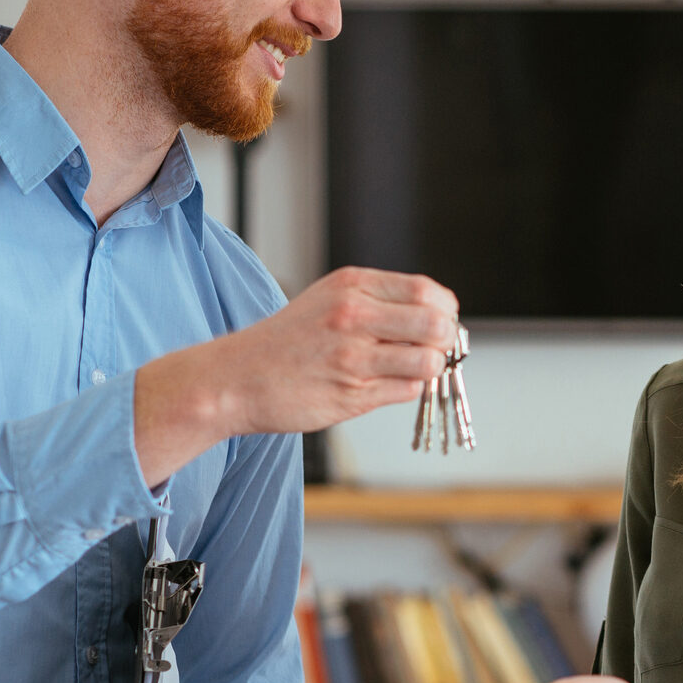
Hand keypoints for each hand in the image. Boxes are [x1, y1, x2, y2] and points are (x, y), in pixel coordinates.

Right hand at [137, 267, 456, 484]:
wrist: (236, 378)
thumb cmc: (288, 340)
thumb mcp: (331, 298)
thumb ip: (382, 301)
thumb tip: (440, 315)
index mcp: (352, 286)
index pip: (427, 291)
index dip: (446, 309)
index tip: (443, 319)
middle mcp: (354, 317)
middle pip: (436, 325)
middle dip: (446, 339)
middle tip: (437, 347)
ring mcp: (353, 358)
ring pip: (428, 362)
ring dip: (431, 367)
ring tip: (413, 367)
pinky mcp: (351, 396)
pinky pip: (407, 389)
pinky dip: (409, 387)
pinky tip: (387, 383)